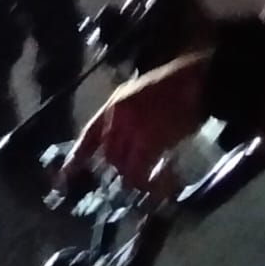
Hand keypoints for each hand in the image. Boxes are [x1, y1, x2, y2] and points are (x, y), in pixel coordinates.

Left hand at [63, 53, 209, 191]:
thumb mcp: (143, 96)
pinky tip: (164, 182)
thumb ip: (130, 119)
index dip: (78, 156)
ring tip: (154, 184)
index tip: (66, 174)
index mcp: (115, 104)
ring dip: (137, 179)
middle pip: (109, 156)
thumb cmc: (176, 87)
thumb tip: (128, 147)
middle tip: (141, 178)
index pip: (90, 134)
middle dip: (122, 170)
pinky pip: (142, 170)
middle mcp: (117, 116)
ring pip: (123, 165)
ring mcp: (131, 127)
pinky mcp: (148, 139)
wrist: (198, 80)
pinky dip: (152, 182)